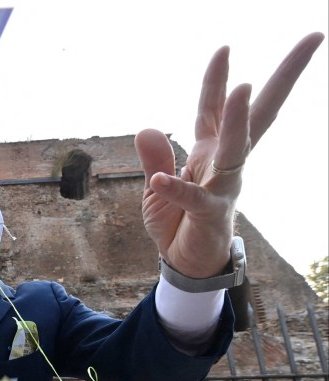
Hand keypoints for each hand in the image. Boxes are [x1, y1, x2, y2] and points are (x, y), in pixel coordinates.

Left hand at [134, 33, 323, 278]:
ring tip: (242, 86)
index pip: (213, 107)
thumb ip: (155, 157)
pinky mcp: (211, 213)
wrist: (185, 263)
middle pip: (257, 113)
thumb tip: (146, 127)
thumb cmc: (177, 221)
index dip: (217, 79)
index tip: (224, 47)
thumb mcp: (156, 186)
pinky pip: (193, 198)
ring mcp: (223, 185)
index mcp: (211, 150)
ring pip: (236, 147)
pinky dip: (175, 189)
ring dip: (238, 118)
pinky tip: (159, 180)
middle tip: (313, 39)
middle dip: (283, 77)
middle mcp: (224, 161)